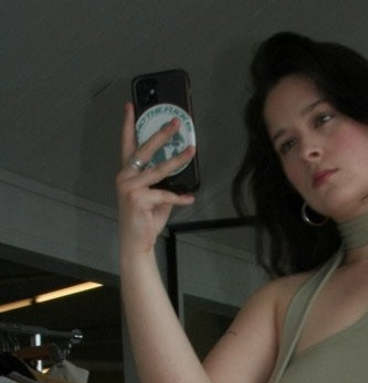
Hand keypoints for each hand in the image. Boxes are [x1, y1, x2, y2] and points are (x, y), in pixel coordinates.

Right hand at [116, 102, 195, 255]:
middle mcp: (125, 176)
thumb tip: (179, 178)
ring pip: (159, 170)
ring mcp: (130, 187)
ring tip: (191, 150)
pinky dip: (179, 198)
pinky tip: (189, 198)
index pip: (127, 144)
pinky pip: (165, 194)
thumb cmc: (145, 220)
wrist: (137, 242)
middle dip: (162, 134)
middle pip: (145, 149)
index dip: (129, 125)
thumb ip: (163, 185)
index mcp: (127, 173)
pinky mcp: (138, 198)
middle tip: (176, 122)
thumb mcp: (155, 199)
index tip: (131, 106)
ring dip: (178, 160)